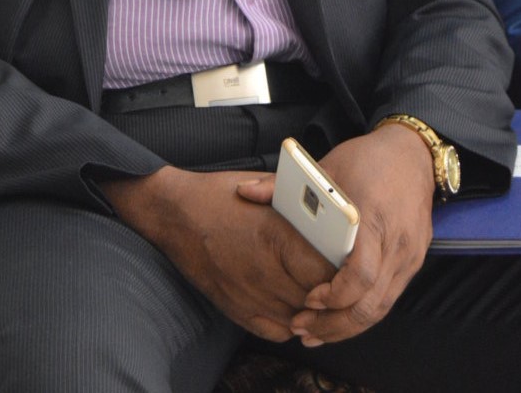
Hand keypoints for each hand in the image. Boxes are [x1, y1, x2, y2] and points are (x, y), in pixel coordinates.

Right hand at [101, 166, 334, 340]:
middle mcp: (264, 271)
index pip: (327, 269)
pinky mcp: (236, 310)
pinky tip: (290, 301)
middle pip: (316, 296)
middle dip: (328, 288)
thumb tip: (330, 214)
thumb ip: (298, 205)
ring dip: (310, 306)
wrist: (174, 214)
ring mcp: (249, 295)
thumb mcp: (263, 190)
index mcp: (276, 237)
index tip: (346, 259)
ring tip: (314, 288)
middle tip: (335, 275)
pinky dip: (290, 321)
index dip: (342, 268)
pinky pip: (278, 330)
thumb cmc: (219, 196)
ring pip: (299, 316)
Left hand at [284, 127, 433, 346]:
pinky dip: (363, 313)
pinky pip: (389, 299)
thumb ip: (283, 184)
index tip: (309, 298)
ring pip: (381, 308)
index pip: (361, 274)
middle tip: (301, 328)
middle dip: (334, 324)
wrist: (414, 154)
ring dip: (347, 326)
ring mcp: (409, 257)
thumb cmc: (368, 159)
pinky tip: (340, 318)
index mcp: (372, 219)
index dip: (335, 296)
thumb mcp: (326, 165)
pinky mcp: (414, 262)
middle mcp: (396, 244)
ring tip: (314, 332)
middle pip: (370, 304)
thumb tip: (245, 192)